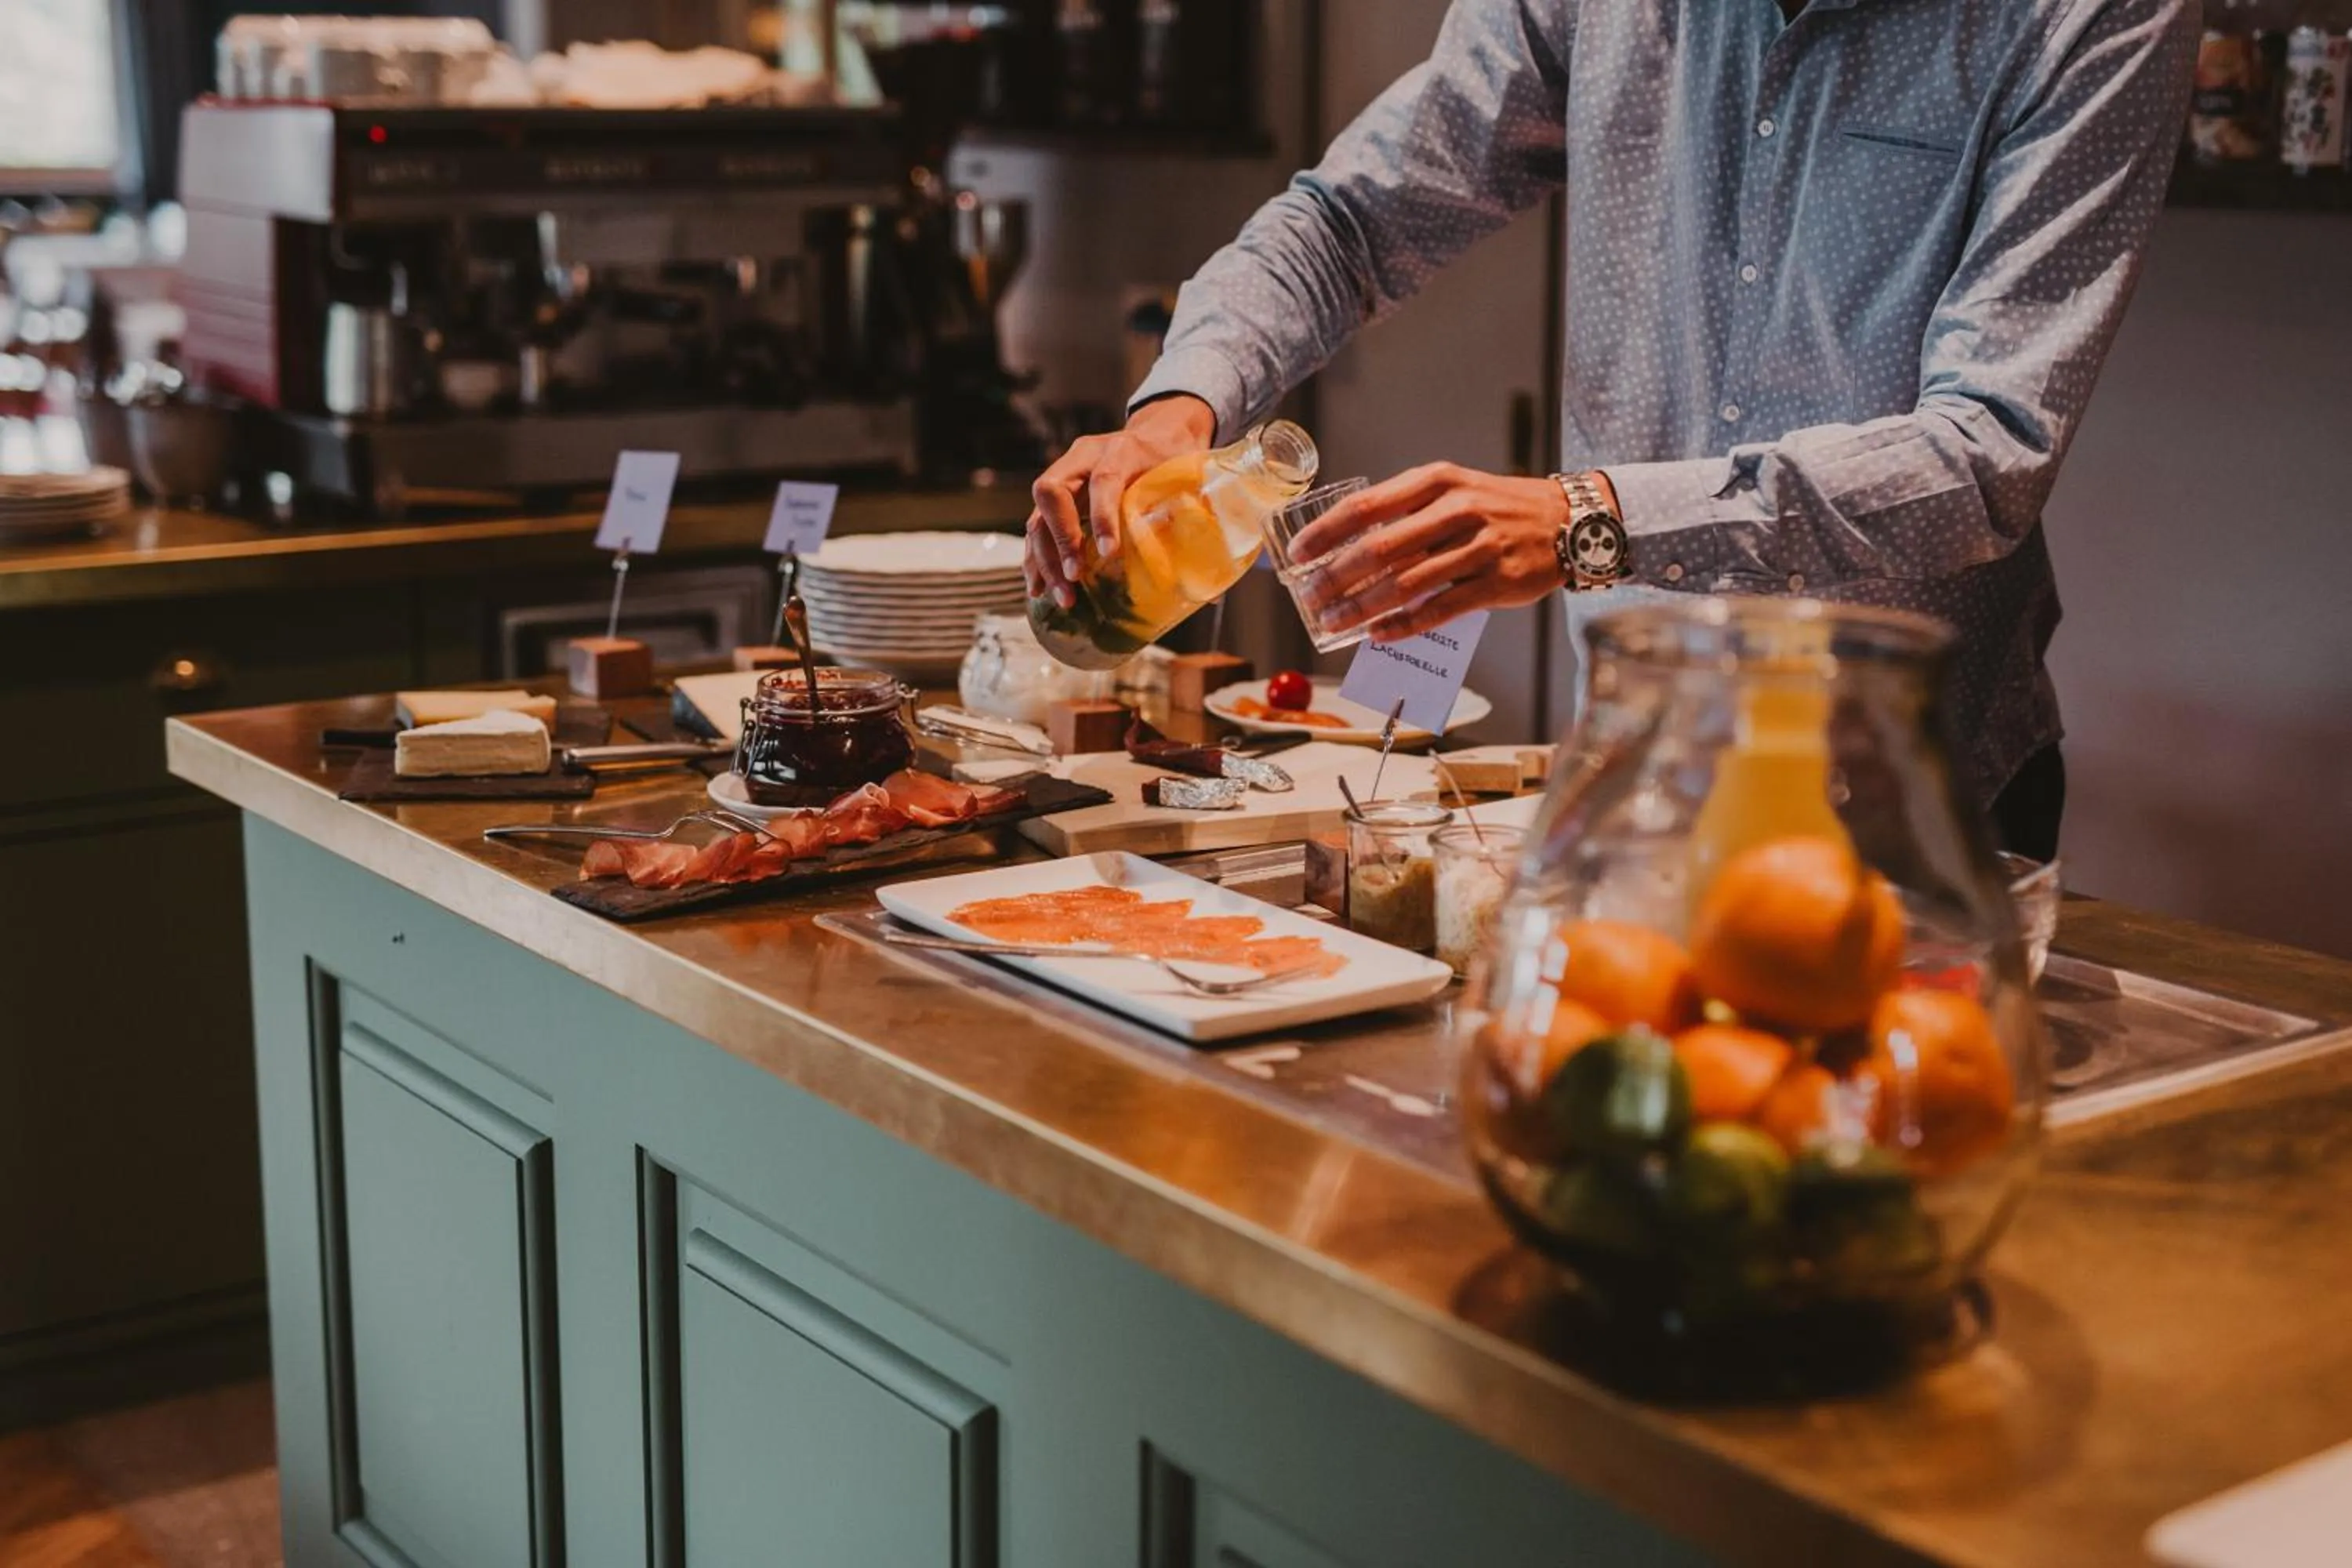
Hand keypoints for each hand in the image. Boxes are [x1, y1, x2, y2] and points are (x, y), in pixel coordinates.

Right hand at [1025, 395, 1216, 607]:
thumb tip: (1211, 593)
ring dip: (1044, 559)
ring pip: (1037, 514)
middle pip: (1052, 492)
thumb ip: (1198, 523)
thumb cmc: (1175, 458)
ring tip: (1062, 596)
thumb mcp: (1190, 477)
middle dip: (1060, 539)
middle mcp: (1082, 458)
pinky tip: (1038, 589)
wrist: (1159, 431)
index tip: (1109, 554)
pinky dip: (1035, 559)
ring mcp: (1064, 475)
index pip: (1104, 480)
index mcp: (1122, 450)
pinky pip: (1036, 526)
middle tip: (1074, 577)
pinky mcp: (1056, 496)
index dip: (1102, 516)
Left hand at [1288, 462, 1585, 640]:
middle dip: (1335, 579)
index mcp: (1436, 481)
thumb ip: (1406, 509)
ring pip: (1405, 585)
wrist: (1568, 520)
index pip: (1366, 506)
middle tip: (1309, 599)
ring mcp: (1478, 548)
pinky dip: (1403, 625)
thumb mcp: (1453, 489)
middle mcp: (1456, 510)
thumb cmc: (1497, 507)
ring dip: (1361, 609)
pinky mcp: (1496, 583)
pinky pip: (1439, 610)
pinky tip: (1378, 635)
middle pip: (1379, 550)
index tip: (1297, 554)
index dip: (1325, 532)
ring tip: (1333, 623)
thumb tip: (1349, 546)